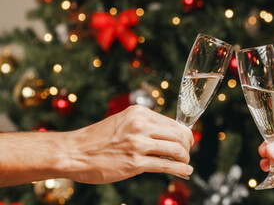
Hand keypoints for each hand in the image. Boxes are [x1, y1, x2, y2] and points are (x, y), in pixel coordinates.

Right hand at [62, 105, 193, 183]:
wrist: (73, 152)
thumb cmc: (97, 139)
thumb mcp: (122, 122)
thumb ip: (144, 126)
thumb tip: (168, 136)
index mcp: (139, 113)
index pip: (173, 123)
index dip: (184, 134)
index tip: (187, 142)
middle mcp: (141, 125)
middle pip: (179, 135)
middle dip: (187, 146)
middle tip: (186, 154)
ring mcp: (138, 144)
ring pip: (176, 150)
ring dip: (185, 159)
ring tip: (184, 164)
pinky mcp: (135, 162)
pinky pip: (166, 165)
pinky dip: (180, 170)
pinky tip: (185, 172)